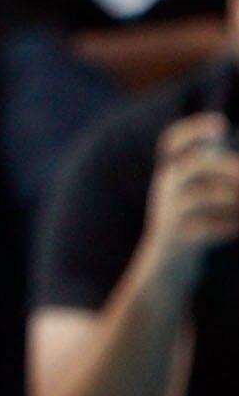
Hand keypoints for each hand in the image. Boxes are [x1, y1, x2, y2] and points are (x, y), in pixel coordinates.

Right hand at [139, 113, 238, 293]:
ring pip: (208, 196)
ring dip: (236, 201)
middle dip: (231, 168)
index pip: (172, 141)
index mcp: (168, 174)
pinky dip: (231, 226)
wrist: (164, 271)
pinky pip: (211, 227)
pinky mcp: (180, 239)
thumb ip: (205, 168)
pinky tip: (238, 228)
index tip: (222, 124)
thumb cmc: (187, 226)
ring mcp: (170, 214)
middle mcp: (165, 189)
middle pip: (197, 165)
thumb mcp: (186, 193)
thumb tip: (223, 132)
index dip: (195, 129)